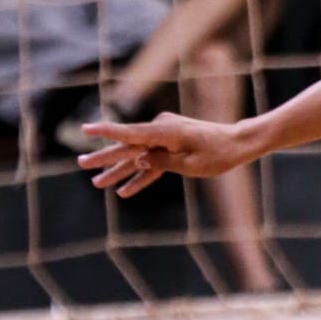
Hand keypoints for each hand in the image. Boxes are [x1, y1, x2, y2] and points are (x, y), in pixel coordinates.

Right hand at [76, 113, 257, 197]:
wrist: (239, 143)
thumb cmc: (220, 153)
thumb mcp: (192, 163)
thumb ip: (163, 162)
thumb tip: (138, 161)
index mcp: (165, 132)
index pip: (131, 133)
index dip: (107, 132)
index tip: (85, 129)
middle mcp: (161, 130)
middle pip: (129, 146)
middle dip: (105, 158)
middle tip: (81, 165)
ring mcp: (165, 137)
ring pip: (137, 156)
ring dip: (119, 170)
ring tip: (96, 182)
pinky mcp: (171, 145)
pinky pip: (152, 162)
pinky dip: (141, 175)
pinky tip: (125, 190)